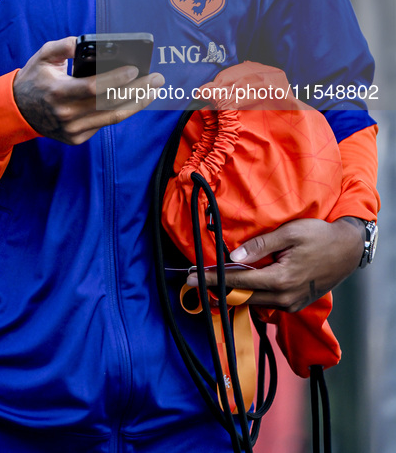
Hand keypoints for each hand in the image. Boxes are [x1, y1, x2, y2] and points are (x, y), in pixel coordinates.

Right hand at [13, 36, 164, 144]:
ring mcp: (72, 130)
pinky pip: (103, 124)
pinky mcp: (76, 139)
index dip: (116, 80)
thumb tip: (84, 41)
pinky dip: (120, 111)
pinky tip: (133, 100)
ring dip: (136, 104)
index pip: (93, 88)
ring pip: (111, 118)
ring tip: (153, 90)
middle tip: (157, 79)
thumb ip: (64, 46)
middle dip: (137, 91)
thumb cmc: (35, 78)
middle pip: (109, 104)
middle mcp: (66, 115)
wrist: (18, 111)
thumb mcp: (43, 56)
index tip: (135, 69)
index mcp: (58, 92)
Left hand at [189, 217, 364, 311]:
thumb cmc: (319, 236)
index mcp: (281, 279)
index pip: (239, 281)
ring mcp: (291, 304)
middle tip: (192, 282)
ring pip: (253, 303)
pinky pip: (266, 303)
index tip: (191, 278)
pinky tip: (237, 287)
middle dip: (216, 289)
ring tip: (209, 285)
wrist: (347, 250)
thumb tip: (234, 255)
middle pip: (242, 297)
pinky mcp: (294, 304)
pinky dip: (249, 296)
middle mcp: (285, 297)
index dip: (213, 279)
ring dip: (232, 294)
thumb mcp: (289, 233)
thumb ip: (261, 245)